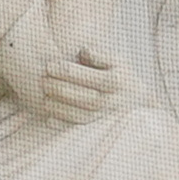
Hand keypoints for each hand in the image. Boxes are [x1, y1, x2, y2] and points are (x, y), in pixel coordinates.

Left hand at [0, 28, 132, 121]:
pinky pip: (77, 127)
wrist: (135, 98)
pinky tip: (48, 116)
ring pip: (80, 115)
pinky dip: (62, 123)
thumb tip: (83, 52)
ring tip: (44, 96)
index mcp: (115, 81)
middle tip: (43, 81)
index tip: (50, 65)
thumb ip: (98, 55)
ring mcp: (104, 116)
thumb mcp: (114, 59)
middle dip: (60, 89)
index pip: (88, 77)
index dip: (67, 71)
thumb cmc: (117, 73)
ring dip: (58, 107)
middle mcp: (111, 101)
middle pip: (83, 97)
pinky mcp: (96, 126)